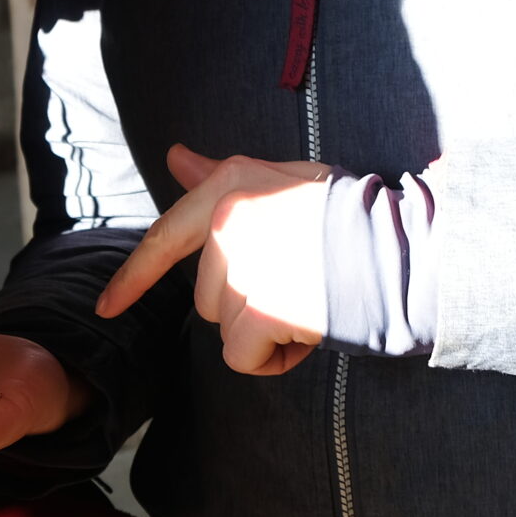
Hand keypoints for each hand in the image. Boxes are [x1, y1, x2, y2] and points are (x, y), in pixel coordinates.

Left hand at [96, 144, 332, 376]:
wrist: (409, 247)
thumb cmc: (354, 217)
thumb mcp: (287, 182)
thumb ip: (223, 176)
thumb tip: (174, 156)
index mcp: (232, 185)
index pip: (167, 235)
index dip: (134, 277)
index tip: (106, 308)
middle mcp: (230, 220)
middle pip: (208, 296)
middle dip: (250, 305)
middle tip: (305, 285)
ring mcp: (245, 264)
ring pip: (227, 328)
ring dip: (265, 332)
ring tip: (314, 302)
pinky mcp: (262, 308)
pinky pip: (242, 357)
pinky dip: (274, 360)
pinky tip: (310, 332)